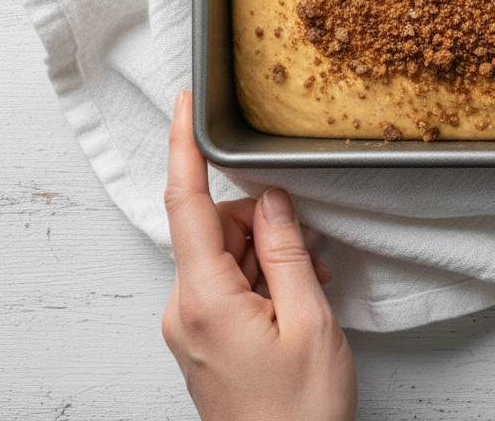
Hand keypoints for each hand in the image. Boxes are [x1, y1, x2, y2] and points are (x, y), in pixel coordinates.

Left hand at [162, 91, 356, 420]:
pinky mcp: (201, 334)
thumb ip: (287, 250)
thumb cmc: (299, 412)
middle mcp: (184, 309)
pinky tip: (295, 295)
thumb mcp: (309, 320)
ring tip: (310, 286)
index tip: (183, 104)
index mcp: (204, 301)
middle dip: (263, 221)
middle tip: (311, 248)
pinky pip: (227, 280)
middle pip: (215, 226)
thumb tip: (271, 199)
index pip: (186, 205)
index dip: (184, 148)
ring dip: (269, 253)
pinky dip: (262, 275)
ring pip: (225, 252)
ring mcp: (189, 324)